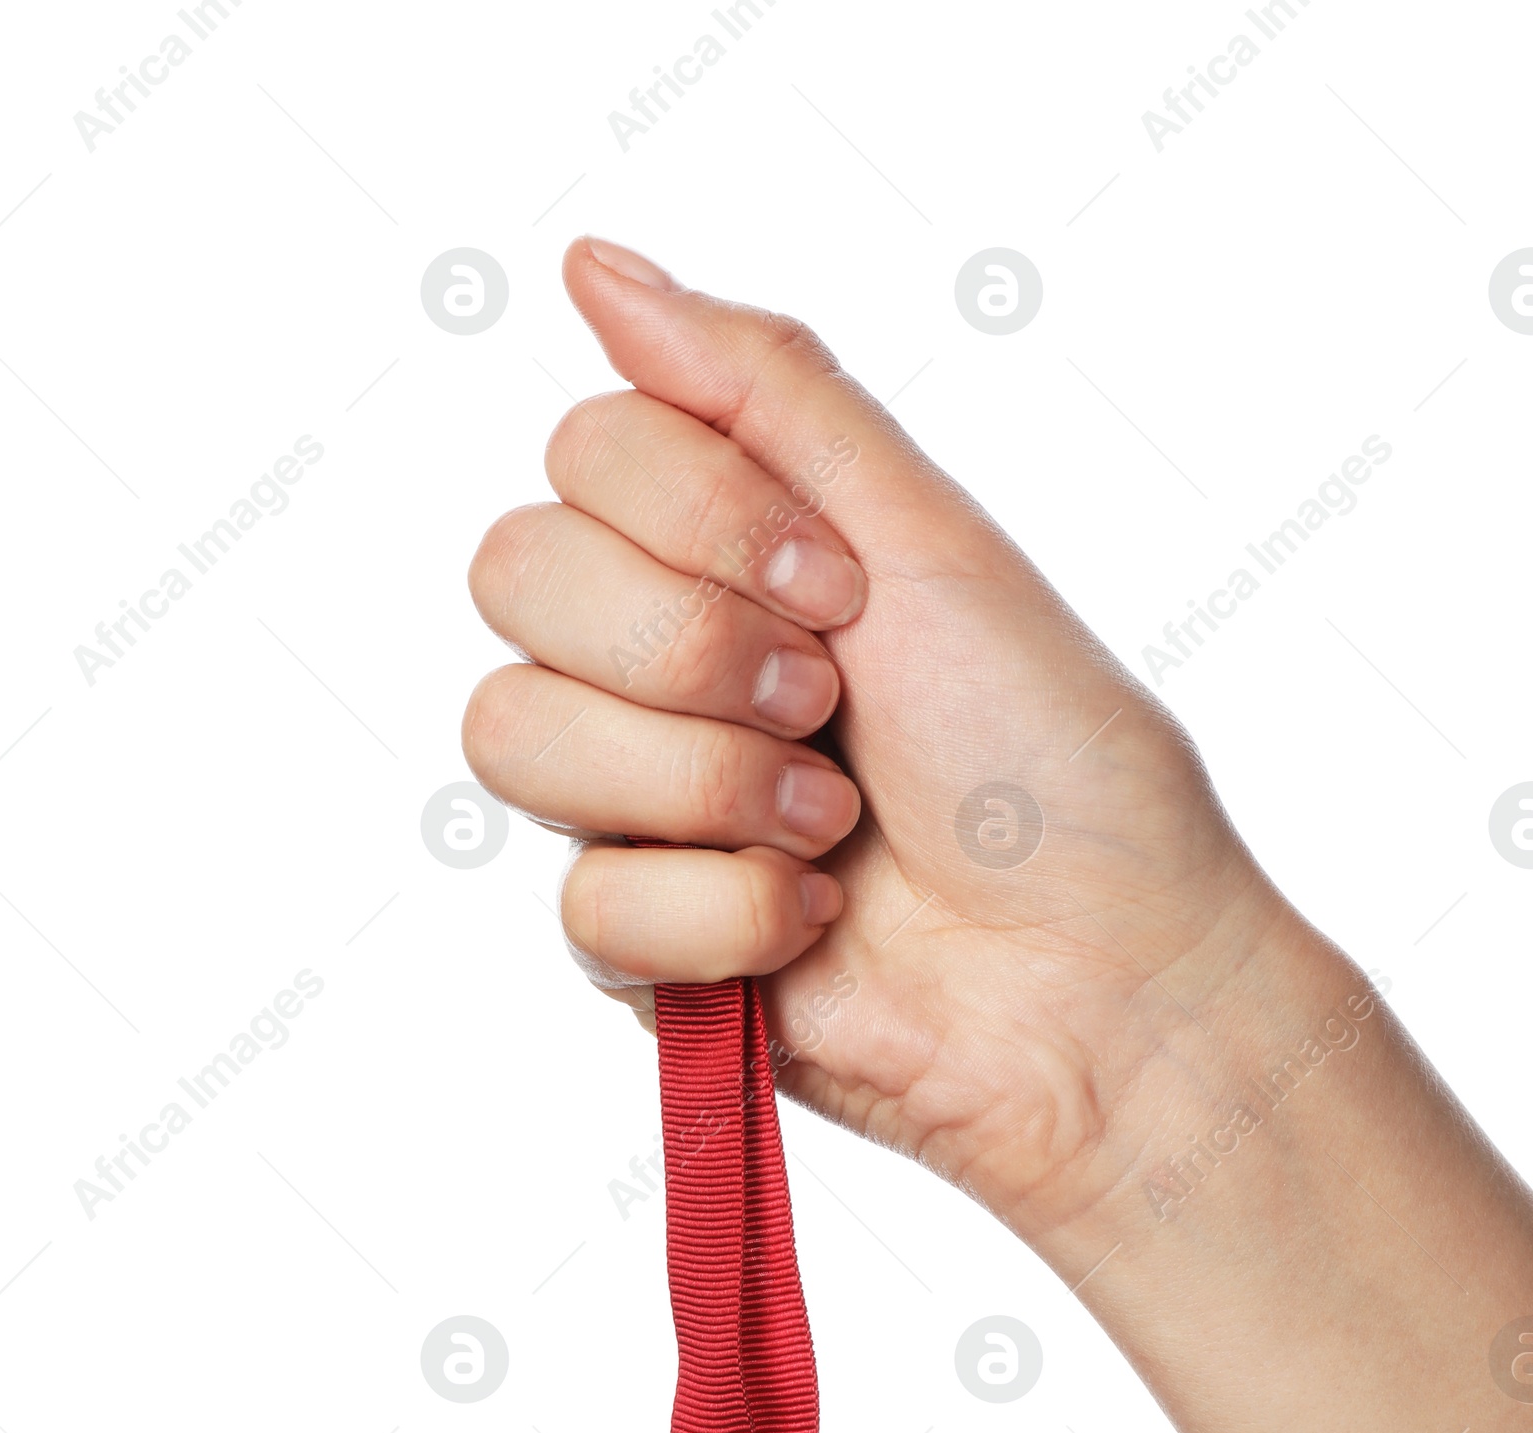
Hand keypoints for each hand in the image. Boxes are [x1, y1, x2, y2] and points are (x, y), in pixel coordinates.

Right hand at [463, 237, 1320, 1245]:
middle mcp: (662, 667)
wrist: (1100, 982)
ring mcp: (639, 805)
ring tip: (830, 825)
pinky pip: (580, 905)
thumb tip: (595, 267)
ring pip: (513, 737)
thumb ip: (765, 391)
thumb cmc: (1053, 764)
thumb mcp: (927, 538)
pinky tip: (814, 923)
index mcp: (730, 553)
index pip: (580, 455)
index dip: (696, 516)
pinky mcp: (637, 947)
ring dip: (704, 782)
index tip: (841, 589)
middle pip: (513, 576)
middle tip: (825, 699)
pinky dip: (725, 914)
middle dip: (690, 645)